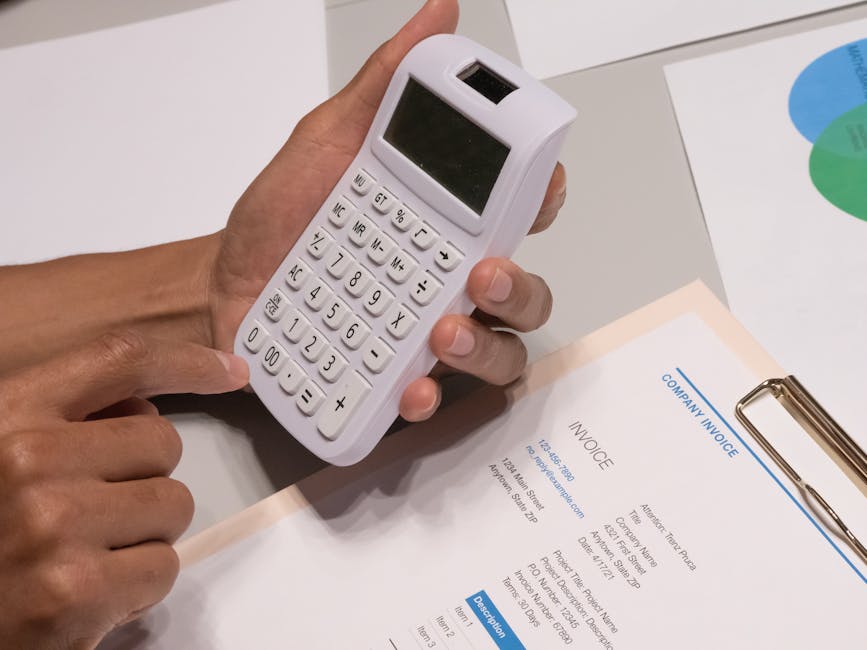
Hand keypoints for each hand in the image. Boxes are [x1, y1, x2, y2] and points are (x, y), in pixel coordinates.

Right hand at [0, 332, 247, 648]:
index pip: (121, 361)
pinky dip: (137, 587)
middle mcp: (29, 462)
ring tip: (87, 554)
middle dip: (148, 478)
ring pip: (174, 505)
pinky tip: (88, 594)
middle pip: (163, 442)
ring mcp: (54, 526)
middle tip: (97, 512)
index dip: (187, 361)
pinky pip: (163, 567)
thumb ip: (64, 421)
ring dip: (146, 534)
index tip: (229, 370)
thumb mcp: (1, 452)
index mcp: (8, 415)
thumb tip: (145, 407)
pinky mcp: (75, 592)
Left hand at [209, 0, 566, 420]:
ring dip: (485, 348)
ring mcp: (424, 335)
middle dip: (522, 288)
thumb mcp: (331, 139)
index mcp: (446, 223)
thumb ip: (385, 85)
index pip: (523, 215)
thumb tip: (438, 13)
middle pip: (527, 295)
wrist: (223, 281)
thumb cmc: (285, 216)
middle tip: (482, 273)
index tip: (535, 190)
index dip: (545, 202)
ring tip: (442, 333)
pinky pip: (433, 397)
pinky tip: (407, 388)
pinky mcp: (390, 377)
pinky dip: (427, 397)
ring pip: (498, 354)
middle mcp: (448, 283)